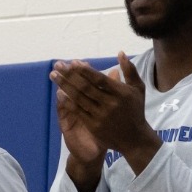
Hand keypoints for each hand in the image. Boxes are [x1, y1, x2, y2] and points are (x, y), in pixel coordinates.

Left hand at [54, 55, 159, 172]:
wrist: (134, 139)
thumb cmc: (135, 110)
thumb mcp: (138, 89)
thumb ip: (129, 70)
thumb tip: (120, 53)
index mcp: (120, 92)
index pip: (99, 79)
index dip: (85, 70)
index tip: (73, 62)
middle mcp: (110, 103)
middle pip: (85, 87)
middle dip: (69, 74)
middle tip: (57, 65)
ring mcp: (100, 116)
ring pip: (79, 98)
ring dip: (64, 85)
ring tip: (53, 75)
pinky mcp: (94, 126)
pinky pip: (78, 111)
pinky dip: (68, 102)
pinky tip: (59, 93)